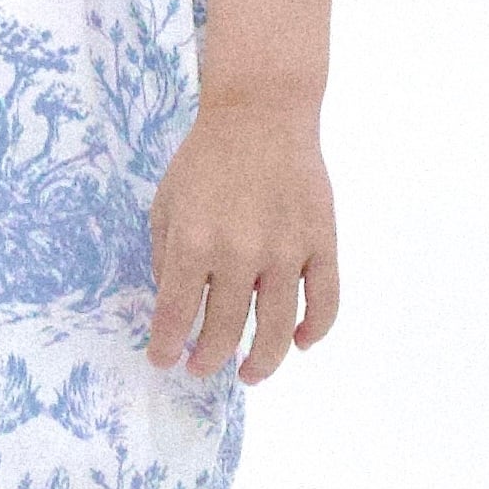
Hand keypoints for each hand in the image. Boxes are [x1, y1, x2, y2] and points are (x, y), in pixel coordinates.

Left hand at [145, 94, 339, 380]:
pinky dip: (315, 330)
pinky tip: (301, 343)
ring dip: (262, 362)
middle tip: (201, 368)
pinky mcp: (320, 243)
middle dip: (208, 359)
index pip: (177, 316)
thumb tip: (174, 306)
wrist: (261, 114)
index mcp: (193, 244)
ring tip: (249, 375)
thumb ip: (166, 257)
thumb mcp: (166, 204)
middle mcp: (239, 254)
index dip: (167, 347)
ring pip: (278, 329)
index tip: (164, 361)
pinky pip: (324, 300)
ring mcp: (285, 251)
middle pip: (225, 330)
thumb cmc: (205, 159)